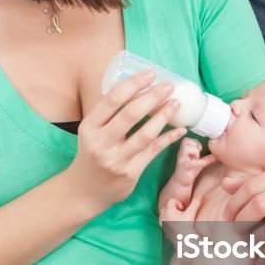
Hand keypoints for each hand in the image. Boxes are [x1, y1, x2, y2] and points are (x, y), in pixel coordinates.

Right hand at [64, 71, 186, 213]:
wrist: (85, 191)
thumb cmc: (92, 154)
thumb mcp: (91, 132)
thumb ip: (109, 114)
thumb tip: (137, 87)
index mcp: (89, 127)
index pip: (112, 101)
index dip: (133, 85)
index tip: (150, 73)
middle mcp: (101, 143)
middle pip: (130, 115)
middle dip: (153, 97)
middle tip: (169, 85)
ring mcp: (116, 160)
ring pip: (145, 135)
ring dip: (164, 117)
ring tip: (176, 103)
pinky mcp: (130, 173)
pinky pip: (154, 151)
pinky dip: (168, 138)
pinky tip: (180, 129)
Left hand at [160, 193, 202, 244]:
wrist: (181, 240)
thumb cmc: (186, 226)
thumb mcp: (191, 214)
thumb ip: (195, 203)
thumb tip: (200, 196)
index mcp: (168, 209)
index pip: (173, 200)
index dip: (179, 204)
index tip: (183, 212)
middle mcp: (162, 213)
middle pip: (169, 205)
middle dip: (175, 208)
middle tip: (181, 216)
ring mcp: (161, 219)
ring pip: (166, 211)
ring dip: (172, 213)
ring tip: (178, 220)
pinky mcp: (161, 225)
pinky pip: (164, 217)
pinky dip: (169, 218)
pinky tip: (175, 224)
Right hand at [173, 137, 216, 186]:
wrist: (182, 182)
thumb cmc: (191, 170)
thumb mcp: (201, 162)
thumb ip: (209, 157)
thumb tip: (219, 154)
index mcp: (184, 150)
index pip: (188, 139)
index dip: (195, 143)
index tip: (199, 150)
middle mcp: (181, 153)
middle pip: (186, 141)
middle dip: (195, 146)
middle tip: (197, 155)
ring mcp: (181, 160)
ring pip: (187, 148)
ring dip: (195, 152)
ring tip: (196, 159)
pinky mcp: (183, 167)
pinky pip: (191, 162)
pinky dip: (198, 162)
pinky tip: (203, 163)